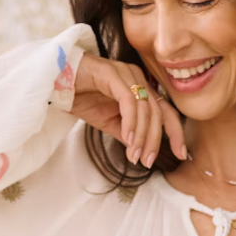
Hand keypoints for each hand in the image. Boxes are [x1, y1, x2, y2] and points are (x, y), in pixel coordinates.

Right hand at [69, 52, 188, 166]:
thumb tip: (140, 150)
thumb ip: (127, 133)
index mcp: (140, 88)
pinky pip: (128, 101)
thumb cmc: (82, 97)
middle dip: (156, 140)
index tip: (181, 154)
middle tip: (148, 161)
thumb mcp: (109, 122)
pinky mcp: (112, 74)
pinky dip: (131, 122)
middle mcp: (137, 78)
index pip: (166, 111)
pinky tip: (127, 138)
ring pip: (145, 108)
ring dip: (142, 135)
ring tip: (135, 155)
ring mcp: (126, 74)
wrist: (54, 82)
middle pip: (158, 112)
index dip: (176, 133)